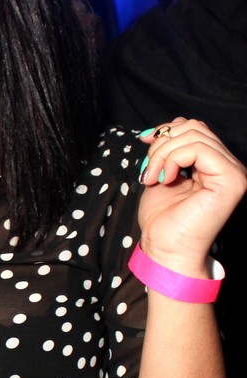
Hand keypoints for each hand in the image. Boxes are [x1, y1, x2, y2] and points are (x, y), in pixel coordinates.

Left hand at [137, 118, 246, 274]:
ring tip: (153, 178)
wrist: (166, 250)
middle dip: (162, 144)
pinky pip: (198, 149)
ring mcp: (234, 172)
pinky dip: (173, 159)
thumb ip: (167, 150)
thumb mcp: (161, 173)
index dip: (166, 131)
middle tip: (148, 171)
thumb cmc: (163, 220)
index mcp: (214, 164)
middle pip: (194, 127)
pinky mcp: (232, 180)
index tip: (144, 143)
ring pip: (194, 135)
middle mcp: (229, 166)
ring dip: (163, 154)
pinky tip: (165, 179)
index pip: (194, 128)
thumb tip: (160, 128)